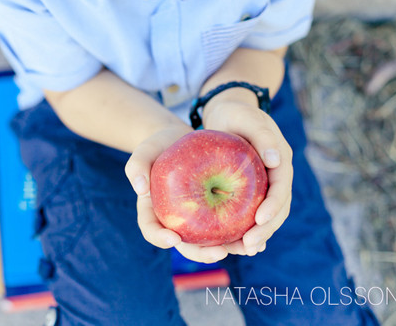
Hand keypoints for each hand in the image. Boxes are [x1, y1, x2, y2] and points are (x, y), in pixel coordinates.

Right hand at [125, 124, 236, 262]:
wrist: (181, 141)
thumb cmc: (159, 146)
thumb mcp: (145, 150)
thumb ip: (137, 165)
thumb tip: (139, 186)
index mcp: (153, 212)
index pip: (152, 230)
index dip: (160, 238)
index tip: (173, 238)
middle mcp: (174, 222)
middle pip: (186, 246)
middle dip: (202, 254)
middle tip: (220, 253)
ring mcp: (195, 221)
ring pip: (210, 242)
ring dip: (229, 249)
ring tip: (247, 248)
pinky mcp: (214, 213)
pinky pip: (227, 227)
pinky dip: (242, 232)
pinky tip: (258, 233)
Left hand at [202, 97, 292, 256]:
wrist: (227, 113)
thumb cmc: (234, 113)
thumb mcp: (246, 118)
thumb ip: (263, 136)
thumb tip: (277, 160)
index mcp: (280, 160)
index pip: (281, 188)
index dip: (273, 206)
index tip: (258, 220)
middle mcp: (277, 175)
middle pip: (278, 208)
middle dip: (266, 229)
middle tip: (248, 246)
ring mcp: (266, 184)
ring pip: (269, 215)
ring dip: (260, 234)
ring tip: (245, 250)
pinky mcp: (253, 191)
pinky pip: (254, 213)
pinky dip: (249, 228)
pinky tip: (238, 245)